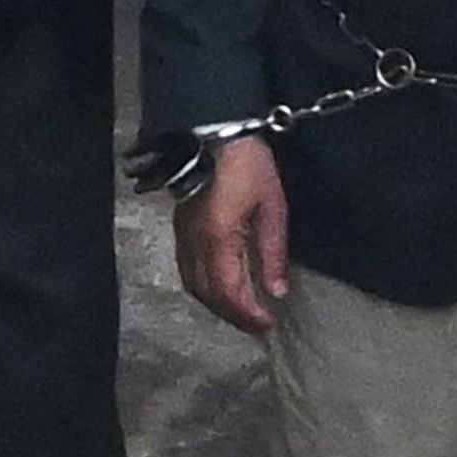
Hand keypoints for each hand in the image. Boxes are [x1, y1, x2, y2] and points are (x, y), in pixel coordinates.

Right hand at [173, 137, 289, 334]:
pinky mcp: (180, 228)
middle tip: (256, 322)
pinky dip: (204, 286)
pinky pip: (187, 269)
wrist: (214, 134)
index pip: (229, 292)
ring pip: (193, 285)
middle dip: (232, 315)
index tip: (267, 323)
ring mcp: (183, 237)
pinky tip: (221, 285)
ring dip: (216, 304)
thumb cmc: (249, 166)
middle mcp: (195, 244)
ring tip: (240, 309)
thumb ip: (272, 252)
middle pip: (207, 295)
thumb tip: (277, 291)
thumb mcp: (272, 207)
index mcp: (219, 240)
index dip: (247, 314)